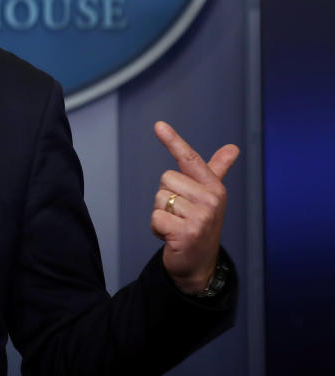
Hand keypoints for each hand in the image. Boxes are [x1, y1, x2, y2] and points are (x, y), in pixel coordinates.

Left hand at [150, 121, 238, 293]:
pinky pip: (156, 218)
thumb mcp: (209, 196)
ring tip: (177, 225)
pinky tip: (171, 237)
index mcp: (214, 187)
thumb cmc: (200, 225)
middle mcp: (211, 199)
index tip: (158, 125)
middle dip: (166, 197)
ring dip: (162, 214)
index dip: (173, 141)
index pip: (190, 159)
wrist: (199, 265)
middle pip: (166, 179)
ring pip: (160, 198)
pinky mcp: (186, 232)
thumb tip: (232, 148)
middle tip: (181, 214)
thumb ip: (216, 170)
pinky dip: (157, 229)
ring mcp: (201, 217)